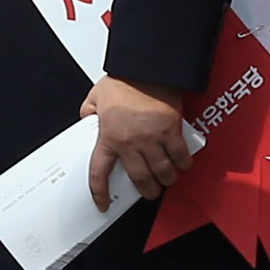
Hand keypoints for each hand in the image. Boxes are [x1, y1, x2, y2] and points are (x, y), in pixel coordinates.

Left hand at [81, 75, 191, 209]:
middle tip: (150, 191)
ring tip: (168, 179)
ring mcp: (152, 138)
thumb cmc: (125, 78)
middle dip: (147, 190)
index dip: (100, 192)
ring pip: (162, 172)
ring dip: (166, 180)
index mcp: (109, 136)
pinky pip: (179, 156)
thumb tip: (87, 117)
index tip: (103, 202)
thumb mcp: (96, 95)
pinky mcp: (171, 130)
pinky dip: (183, 163)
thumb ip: (89, 110)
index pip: (99, 173)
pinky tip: (183, 163)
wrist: (147, 67)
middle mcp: (130, 142)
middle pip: (140, 179)